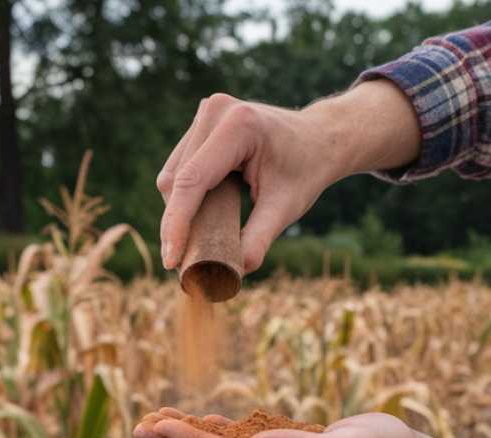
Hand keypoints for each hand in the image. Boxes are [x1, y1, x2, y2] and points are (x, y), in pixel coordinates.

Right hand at [156, 81, 419, 273]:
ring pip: (172, 175)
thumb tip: (233, 272)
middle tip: (184, 263)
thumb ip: (259, 238)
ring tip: (193, 243)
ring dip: (178, 211)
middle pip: (176, 180)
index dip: (177, 223)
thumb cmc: (306, 169)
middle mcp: (216, 111)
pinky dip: (184, 197)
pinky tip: (199, 219)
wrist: (319, 138)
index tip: (170, 261)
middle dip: (176, 223)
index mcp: (239, 126)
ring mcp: (206, 113)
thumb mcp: (286, 207)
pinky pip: (179, 168)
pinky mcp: (202, 123)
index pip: (193, 180)